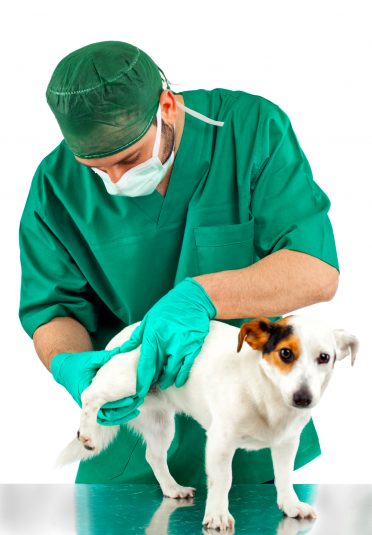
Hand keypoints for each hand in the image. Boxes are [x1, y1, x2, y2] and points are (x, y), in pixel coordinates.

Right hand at [50, 348, 140, 423]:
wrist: (63, 368)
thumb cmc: (76, 363)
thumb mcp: (91, 359)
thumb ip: (106, 357)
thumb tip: (122, 350)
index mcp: (87, 392)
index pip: (105, 403)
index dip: (119, 402)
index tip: (132, 399)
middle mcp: (87, 401)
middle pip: (107, 414)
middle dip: (122, 411)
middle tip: (137, 405)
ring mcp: (89, 404)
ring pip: (106, 415)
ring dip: (120, 414)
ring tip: (135, 410)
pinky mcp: (92, 402)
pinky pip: (105, 411)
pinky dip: (115, 411)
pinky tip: (127, 407)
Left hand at [96, 277, 216, 424]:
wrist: (192, 300)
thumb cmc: (168, 310)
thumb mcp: (148, 320)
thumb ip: (136, 337)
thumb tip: (120, 350)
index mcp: (153, 335)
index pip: (145, 364)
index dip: (141, 380)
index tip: (137, 393)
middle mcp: (166, 342)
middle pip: (158, 370)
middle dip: (153, 382)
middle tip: (150, 388)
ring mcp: (181, 345)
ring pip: (172, 371)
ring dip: (167, 380)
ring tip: (163, 383)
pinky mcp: (193, 346)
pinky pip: (186, 367)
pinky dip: (180, 376)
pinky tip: (177, 381)